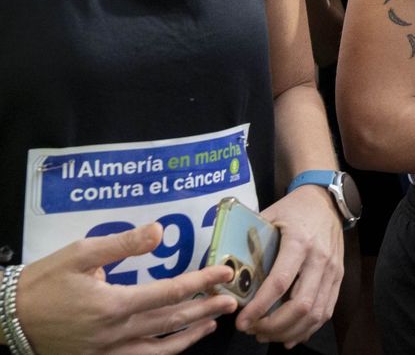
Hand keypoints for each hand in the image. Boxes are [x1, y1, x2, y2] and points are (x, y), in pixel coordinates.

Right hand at [13, 224, 237, 354]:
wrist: (9, 318)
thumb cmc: (44, 282)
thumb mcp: (80, 254)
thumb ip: (122, 245)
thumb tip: (159, 232)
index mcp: (113, 305)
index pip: (170, 293)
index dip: (200, 283)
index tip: (225, 273)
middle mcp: (116, 333)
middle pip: (171, 322)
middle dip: (205, 310)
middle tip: (232, 300)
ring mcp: (108, 352)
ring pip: (159, 349)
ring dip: (189, 336)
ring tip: (211, 324)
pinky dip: (163, 354)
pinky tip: (175, 345)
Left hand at [238, 184, 344, 344]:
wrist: (326, 200)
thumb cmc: (293, 209)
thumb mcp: (268, 217)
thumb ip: (248, 242)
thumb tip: (220, 270)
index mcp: (299, 242)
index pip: (280, 282)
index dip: (259, 307)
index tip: (241, 322)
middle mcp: (319, 259)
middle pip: (300, 305)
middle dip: (274, 325)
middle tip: (252, 331)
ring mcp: (333, 270)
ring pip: (316, 313)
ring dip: (289, 331)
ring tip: (266, 335)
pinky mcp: (338, 277)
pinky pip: (326, 310)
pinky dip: (308, 329)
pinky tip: (289, 336)